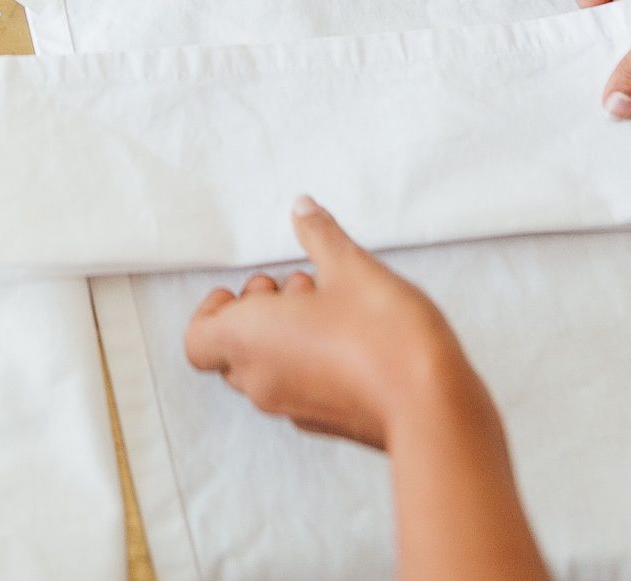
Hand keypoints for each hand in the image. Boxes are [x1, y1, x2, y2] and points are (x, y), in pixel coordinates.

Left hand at [183, 196, 495, 449]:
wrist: (431, 407)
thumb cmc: (381, 336)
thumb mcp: (350, 267)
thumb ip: (319, 235)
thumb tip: (302, 208)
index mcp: (249, 341)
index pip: (198, 339)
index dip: (213, 311)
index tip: (253, 288)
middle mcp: (261, 381)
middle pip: (232, 352)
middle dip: (258, 313)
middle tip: (297, 286)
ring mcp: (293, 408)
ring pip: (266, 370)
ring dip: (285, 334)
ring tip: (330, 304)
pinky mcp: (326, 422)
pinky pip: (297, 388)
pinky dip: (308, 360)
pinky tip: (350, 335)